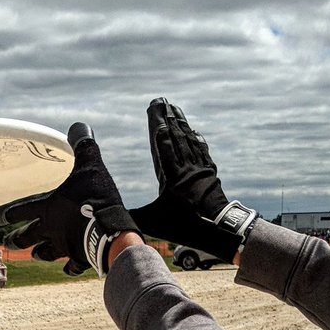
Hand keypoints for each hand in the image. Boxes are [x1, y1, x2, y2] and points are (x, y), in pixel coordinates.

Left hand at [0, 123, 140, 275]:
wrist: (111, 231)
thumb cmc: (95, 198)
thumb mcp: (89, 165)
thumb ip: (82, 146)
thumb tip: (79, 127)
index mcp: (47, 208)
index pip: (18, 210)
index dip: (3, 214)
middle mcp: (50, 229)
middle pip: (26, 236)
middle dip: (15, 238)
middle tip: (7, 240)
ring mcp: (63, 247)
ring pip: (44, 253)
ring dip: (37, 253)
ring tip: (33, 253)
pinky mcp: (80, 258)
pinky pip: (71, 266)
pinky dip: (69, 267)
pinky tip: (67, 268)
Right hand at [129, 98, 256, 261]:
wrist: (220, 228)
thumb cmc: (185, 226)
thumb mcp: (155, 223)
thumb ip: (132, 218)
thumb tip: (109, 216)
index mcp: (171, 176)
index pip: (163, 145)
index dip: (158, 127)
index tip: (155, 110)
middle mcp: (185, 168)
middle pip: (175, 137)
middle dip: (167, 118)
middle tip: (162, 101)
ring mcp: (199, 169)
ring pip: (189, 141)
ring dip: (181, 124)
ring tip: (175, 108)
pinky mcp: (209, 173)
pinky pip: (201, 150)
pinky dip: (196, 139)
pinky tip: (193, 131)